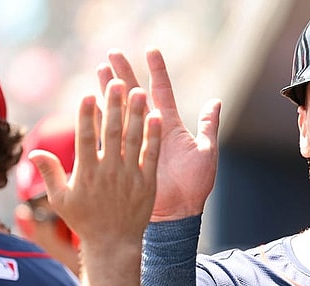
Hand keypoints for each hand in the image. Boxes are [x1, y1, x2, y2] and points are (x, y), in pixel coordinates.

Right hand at [29, 81, 161, 247]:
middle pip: (111, 133)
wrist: (114, 244)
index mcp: (85, 173)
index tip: (87, 94)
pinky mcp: (147, 183)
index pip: (85, 138)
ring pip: (133, 140)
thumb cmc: (85, 221)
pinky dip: (154, 137)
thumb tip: (34, 151)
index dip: (86, 116)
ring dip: (136, 115)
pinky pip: (151, 156)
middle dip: (114, 106)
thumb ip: (49, 173)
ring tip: (138, 91)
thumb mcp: (61, 200)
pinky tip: (157, 117)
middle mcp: (108, 172)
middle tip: (117, 82)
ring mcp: (129, 177)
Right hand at [97, 48, 220, 220]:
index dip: (157, 71)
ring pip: (121, 110)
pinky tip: (94, 102)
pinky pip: (113, 135)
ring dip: (111, 91)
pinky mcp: (126, 157)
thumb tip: (215, 101)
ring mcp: (137, 143)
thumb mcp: (207, 151)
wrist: (179, 212)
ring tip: (100, 70)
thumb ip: (208, 125)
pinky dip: (104, 119)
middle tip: (112, 54)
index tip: (151, 50)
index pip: (161, 91)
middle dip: (124, 74)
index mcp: (169, 126)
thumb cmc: (195, 184)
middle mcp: (152, 131)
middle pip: (135, 96)